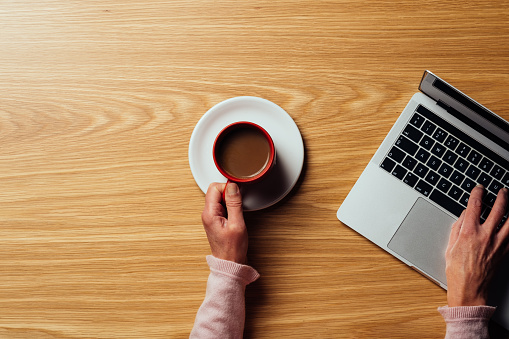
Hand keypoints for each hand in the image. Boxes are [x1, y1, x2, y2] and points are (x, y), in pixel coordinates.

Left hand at [201, 182, 247, 263]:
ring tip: (236, 211)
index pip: (214, 188)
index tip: (237, 196)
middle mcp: (207, 213)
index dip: (227, 188)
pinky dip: (230, 206)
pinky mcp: (216, 220)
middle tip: (238, 204)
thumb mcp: (237, 224)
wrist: (229, 263)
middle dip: (228, 193)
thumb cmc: (232, 249)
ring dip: (229, 200)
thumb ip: (234, 204)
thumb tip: (232, 187)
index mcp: (209, 213)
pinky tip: (235, 214)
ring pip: (219, 197)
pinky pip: (221, 205)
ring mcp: (211, 217)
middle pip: (215, 191)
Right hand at [445, 185, 508, 306]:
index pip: (475, 206)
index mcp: (469, 232)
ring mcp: (497, 244)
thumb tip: (462, 217)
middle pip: (498, 210)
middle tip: (502, 191)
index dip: (478, 193)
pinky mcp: (504, 252)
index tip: (479, 188)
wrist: (470, 288)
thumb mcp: (450, 246)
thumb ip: (456, 228)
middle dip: (502, 197)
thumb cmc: (457, 271)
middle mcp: (485, 236)